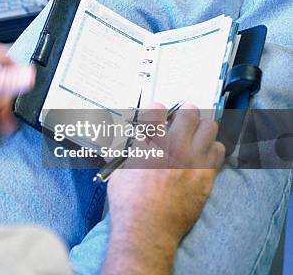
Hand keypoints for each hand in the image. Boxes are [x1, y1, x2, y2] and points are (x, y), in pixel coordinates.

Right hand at [103, 103, 224, 273]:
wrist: (148, 228)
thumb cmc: (128, 201)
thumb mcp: (120, 169)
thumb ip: (129, 150)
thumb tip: (133, 139)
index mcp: (148, 143)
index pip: (156, 110)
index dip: (155, 110)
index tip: (156, 113)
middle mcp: (173, 147)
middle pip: (189, 113)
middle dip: (183, 113)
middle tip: (180, 119)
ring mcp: (193, 160)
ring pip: (209, 127)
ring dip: (201, 127)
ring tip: (195, 135)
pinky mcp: (206, 175)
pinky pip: (219, 150)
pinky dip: (212, 148)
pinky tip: (203, 154)